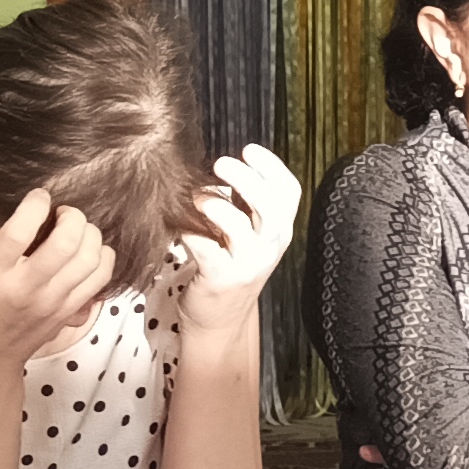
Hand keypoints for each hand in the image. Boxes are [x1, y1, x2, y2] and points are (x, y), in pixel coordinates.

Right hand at [0, 134, 114, 380]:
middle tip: (62, 212)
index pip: (21, 232)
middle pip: (66, 243)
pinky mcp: (67, 311)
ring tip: (76, 228)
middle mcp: (25, 287)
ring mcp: (51, 301)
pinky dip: (103, 258)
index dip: (36, 205)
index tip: (38, 196)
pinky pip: (100, 279)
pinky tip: (88, 250)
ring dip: (89, 234)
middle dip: (72, 216)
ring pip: (89, 259)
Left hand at [173, 146, 300, 334]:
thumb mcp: (249, 236)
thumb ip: (246, 205)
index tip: (249, 150)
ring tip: (197, 196)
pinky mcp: (220, 280)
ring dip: (216, 206)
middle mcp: (268, 247)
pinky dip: (191, 233)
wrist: (220, 319)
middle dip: (247, 180)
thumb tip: (227, 163)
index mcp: (278, 231)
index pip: (289, 193)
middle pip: (270, 207)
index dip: (272, 167)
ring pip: (240, 230)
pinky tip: (179, 225)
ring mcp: (246, 265)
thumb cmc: (230, 266)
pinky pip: (207, 250)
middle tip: (221, 162)